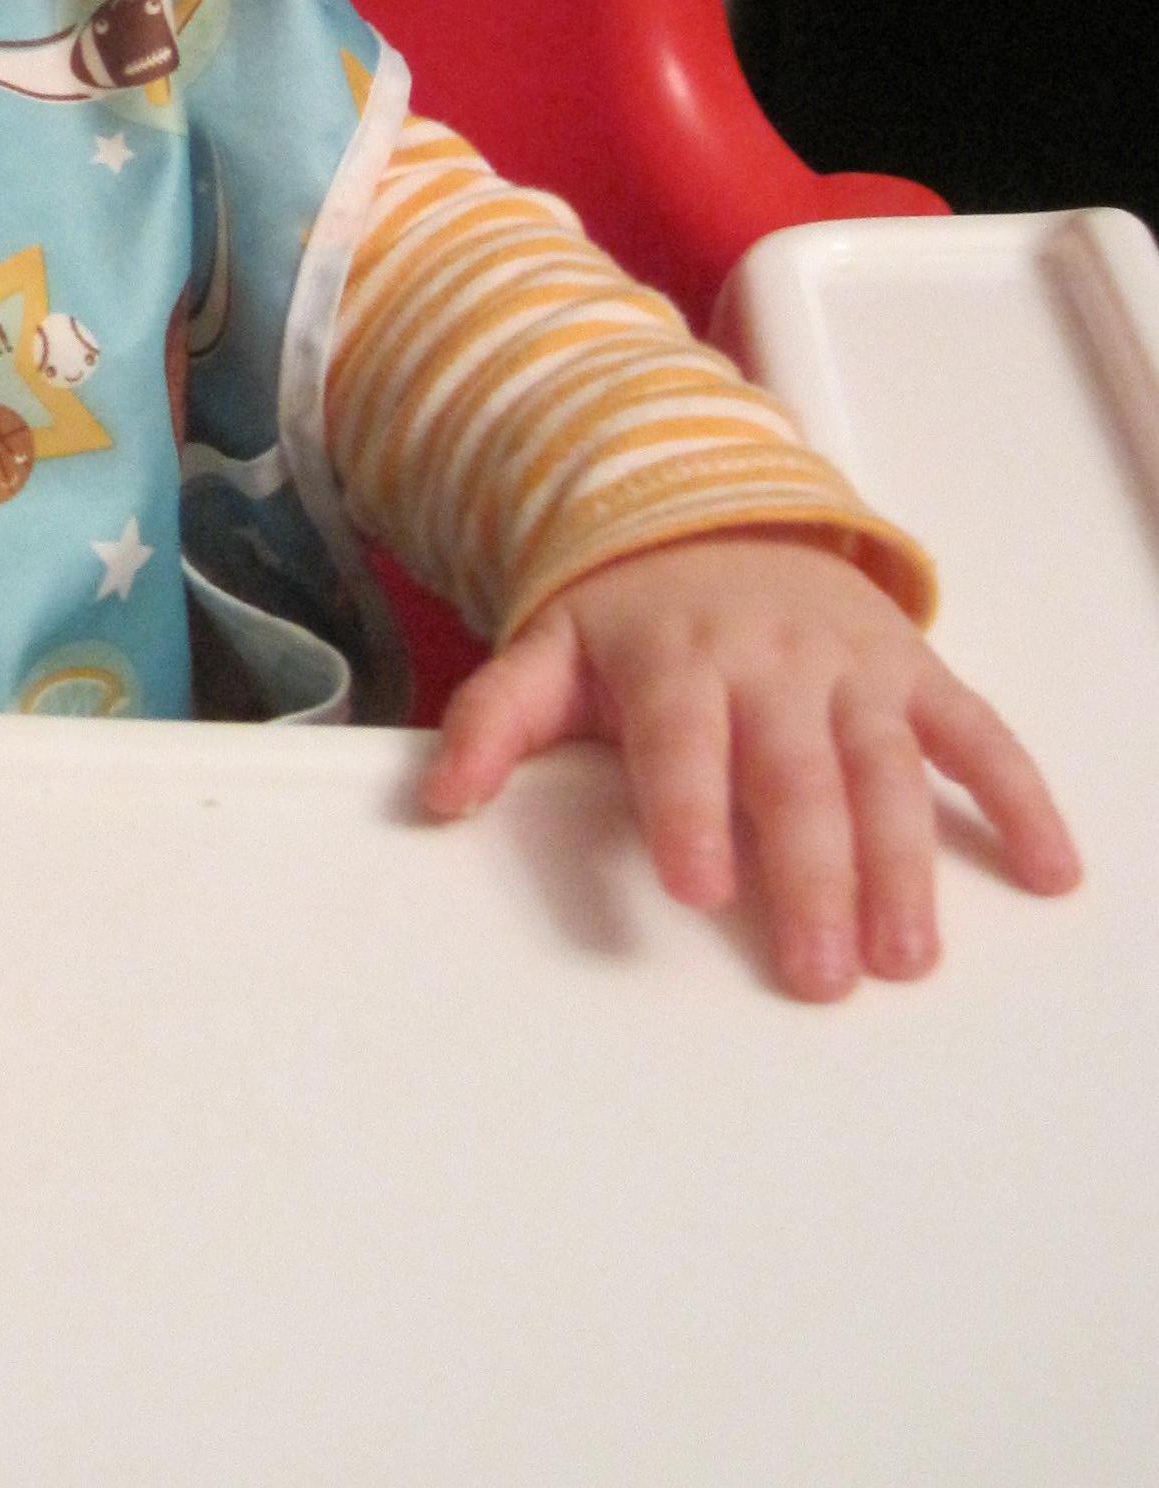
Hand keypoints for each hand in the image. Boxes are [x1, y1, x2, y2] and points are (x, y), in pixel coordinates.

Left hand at [422, 535, 1079, 998]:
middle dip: (812, 874)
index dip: (690, 809)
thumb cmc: (629, 617)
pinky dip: (1018, 796)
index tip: (699, 885)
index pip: (682, 738)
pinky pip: (973, 733)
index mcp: (674, 656)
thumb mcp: (547, 649)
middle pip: (794, 773)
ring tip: (910, 956)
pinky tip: (1048, 869)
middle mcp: (770, 660)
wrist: (717, 514)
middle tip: (825, 973)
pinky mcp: (911, 672)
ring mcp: (849, 666)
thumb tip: (438, 797)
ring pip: (885, 765)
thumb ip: (494, 721)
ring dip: (906, 861)